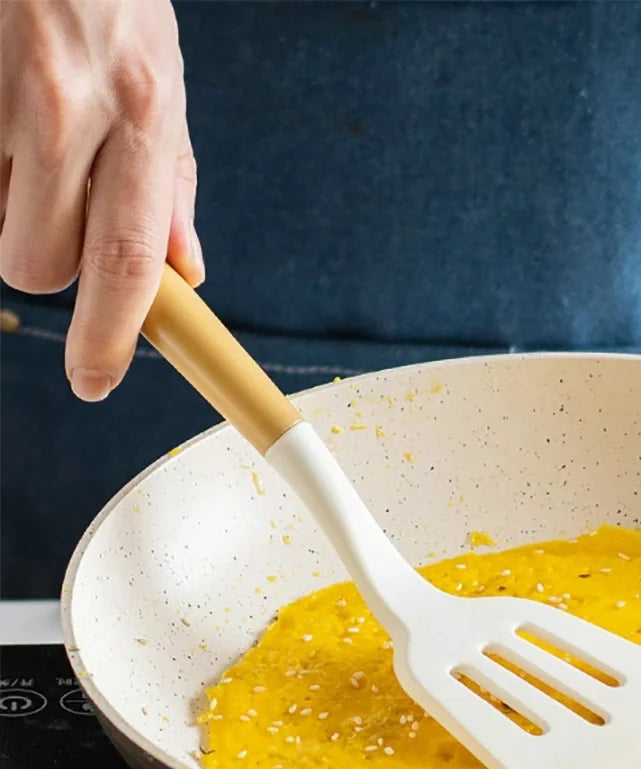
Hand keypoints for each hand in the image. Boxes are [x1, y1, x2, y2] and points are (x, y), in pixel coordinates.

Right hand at [0, 0, 201, 401]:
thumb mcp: (163, 78)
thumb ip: (170, 180)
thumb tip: (187, 271)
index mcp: (140, 114)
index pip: (129, 261)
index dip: (110, 337)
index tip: (96, 381)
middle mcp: (67, 110)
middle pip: (43, 264)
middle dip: (50, 262)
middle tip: (56, 206)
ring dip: (7, 214)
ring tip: (26, 146)